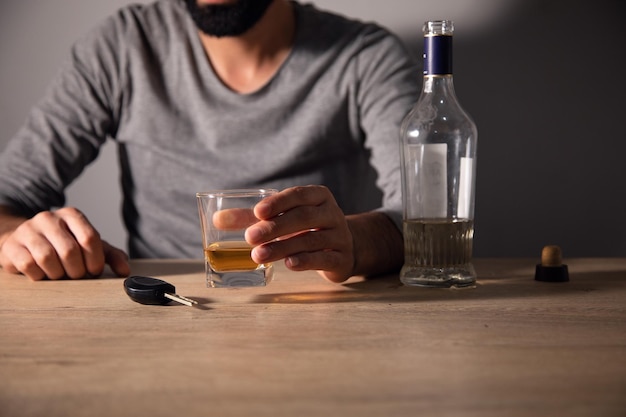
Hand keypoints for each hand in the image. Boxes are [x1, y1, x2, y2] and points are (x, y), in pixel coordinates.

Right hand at [0, 207, 129, 279]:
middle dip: (77, 271)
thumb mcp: (89, 247)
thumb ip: (110, 256)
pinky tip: (42, 273)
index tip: (94, 271)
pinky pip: (28, 265)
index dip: (94, 260)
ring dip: (58, 274)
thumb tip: (125, 270)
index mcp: (72, 215)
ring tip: (59, 274)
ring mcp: (28, 230)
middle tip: (76, 276)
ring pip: (48, 258)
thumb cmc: (62, 245)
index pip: (89, 238)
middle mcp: (49, 217)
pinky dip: (39, 276)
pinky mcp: (11, 245)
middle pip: (70, 251)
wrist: (24, 241)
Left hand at [214, 186, 353, 282]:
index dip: (279, 203)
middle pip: (303, 218)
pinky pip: (324, 258)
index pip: (299, 195)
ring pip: (311, 240)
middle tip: (250, 238)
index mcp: (319, 197)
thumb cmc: (306, 229)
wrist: (345, 248)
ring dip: (282, 247)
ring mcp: (340, 237)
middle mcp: (332, 213)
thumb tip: (217, 219)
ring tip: (258, 255)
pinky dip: (305, 261)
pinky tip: (288, 264)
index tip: (257, 212)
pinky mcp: (342, 259)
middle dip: (275, 227)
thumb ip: (252, 218)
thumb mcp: (284, 218)